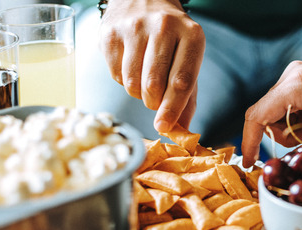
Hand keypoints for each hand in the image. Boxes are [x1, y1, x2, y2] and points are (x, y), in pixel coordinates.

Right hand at [99, 0, 204, 132]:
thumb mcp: (187, 59)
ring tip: (144, 80)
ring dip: (138, 93)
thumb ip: (187, 95)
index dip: (172, 109)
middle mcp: (163, 27)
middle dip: (154, 103)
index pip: (182, 80)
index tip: (164, 127)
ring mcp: (134, 28)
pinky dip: (123, 81)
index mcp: (191, 34)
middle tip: (155, 100)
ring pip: (132, 83)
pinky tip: (130, 67)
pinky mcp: (110, 33)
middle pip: (154, 84)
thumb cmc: (170, 37)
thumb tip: (181, 130)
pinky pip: (115, 75)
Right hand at [241, 61, 301, 166]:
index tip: (249, 164)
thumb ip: (301, 150)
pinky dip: (299, 119)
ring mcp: (297, 73)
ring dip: (292, 129)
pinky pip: (289, 104)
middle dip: (282, 136)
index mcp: (295, 85)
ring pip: (277, 112)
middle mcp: (291, 74)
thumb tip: (284, 165)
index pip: (257, 116)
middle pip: (266, 115)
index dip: (249, 143)